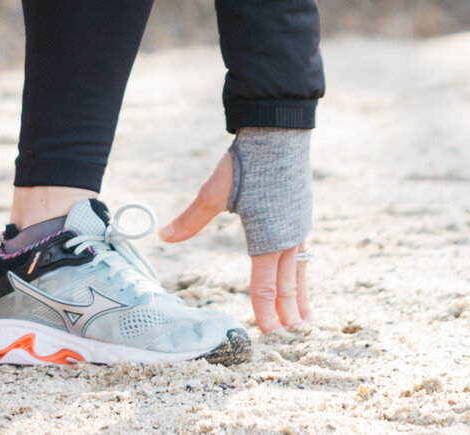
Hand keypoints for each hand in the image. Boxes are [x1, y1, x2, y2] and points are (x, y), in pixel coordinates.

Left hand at [158, 147, 312, 333]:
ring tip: (306, 318)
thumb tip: (163, 237)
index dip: (265, 310)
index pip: (264, 284)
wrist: (279, 132)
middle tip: (290, 336)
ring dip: (300, 295)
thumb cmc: (247, 162)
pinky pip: (303, 253)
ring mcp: (298, 225)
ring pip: (299, 270)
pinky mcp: (301, 214)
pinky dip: (303, 272)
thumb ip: (191, 219)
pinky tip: (300, 275)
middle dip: (287, 311)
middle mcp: (287, 237)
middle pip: (286, 283)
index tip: (268, 332)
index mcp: (266, 238)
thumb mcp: (214, 191)